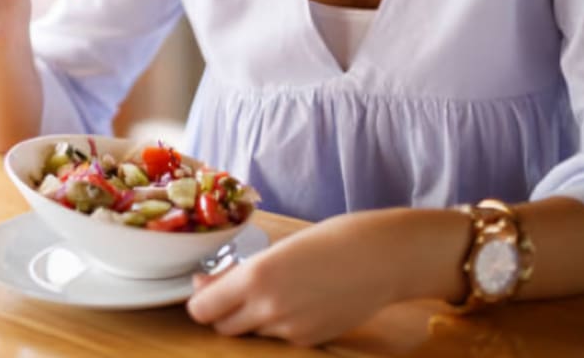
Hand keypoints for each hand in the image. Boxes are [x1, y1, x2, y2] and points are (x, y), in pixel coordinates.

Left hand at [186, 210, 411, 346]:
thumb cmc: (330, 241)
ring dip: (252, 318)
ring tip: (277, 290)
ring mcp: (290, 330)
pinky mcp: (311, 341)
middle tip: (234, 291)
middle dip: (223, 312)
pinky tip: (299, 301)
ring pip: (252, 333)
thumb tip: (203, 285)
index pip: (202, 309)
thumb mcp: (276, 250)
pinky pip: (280, 338)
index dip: (201, 301)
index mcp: (255, 277)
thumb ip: (237, 273)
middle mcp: (268, 308)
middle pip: (223, 327)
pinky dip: (280, 325)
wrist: (382, 258)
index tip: (206, 288)